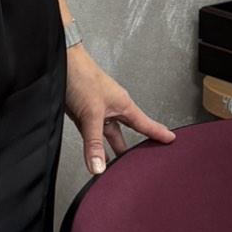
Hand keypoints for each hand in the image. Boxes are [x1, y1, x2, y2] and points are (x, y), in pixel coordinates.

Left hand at [65, 44, 175, 175]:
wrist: (60, 62)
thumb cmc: (81, 75)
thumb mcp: (91, 113)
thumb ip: (94, 143)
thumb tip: (99, 167)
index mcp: (122, 104)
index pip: (145, 123)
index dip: (159, 133)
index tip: (171, 140)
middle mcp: (112, 108)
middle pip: (127, 134)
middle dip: (135, 149)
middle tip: (145, 163)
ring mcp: (97, 112)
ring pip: (109, 136)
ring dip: (113, 151)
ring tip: (119, 169)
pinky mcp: (83, 115)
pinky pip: (94, 136)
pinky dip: (96, 147)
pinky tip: (96, 157)